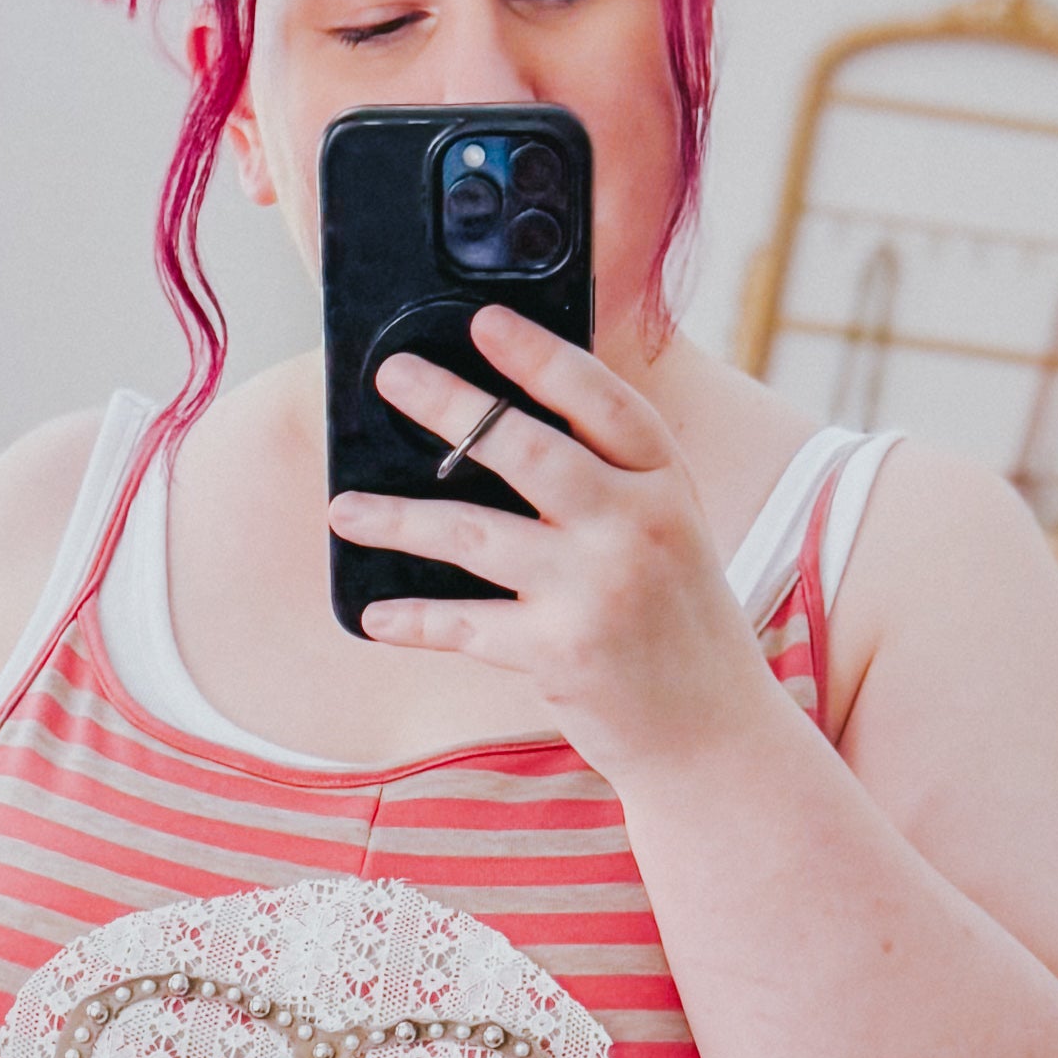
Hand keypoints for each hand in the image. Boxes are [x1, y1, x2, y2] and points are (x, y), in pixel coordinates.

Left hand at [329, 303, 780, 791]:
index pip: (602, 400)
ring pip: (477, 535)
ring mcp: (597, 590)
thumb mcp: (669, 535)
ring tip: (343, 509)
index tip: (484, 321)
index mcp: (667, 484)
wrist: (714, 736)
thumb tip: (503, 433)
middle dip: (452, 406)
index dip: (540, 356)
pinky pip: (467, 626)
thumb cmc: (678, 626)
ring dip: (400, 519)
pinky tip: (375, 616)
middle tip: (392, 375)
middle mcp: (636, 527)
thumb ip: (611, 484)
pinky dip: (416, 621)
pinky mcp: (562, 653)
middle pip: (528, 449)